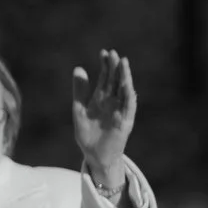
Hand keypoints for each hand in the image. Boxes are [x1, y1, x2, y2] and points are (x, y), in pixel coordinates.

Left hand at [71, 48, 135, 187]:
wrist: (94, 155)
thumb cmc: (87, 134)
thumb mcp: (79, 110)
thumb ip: (79, 91)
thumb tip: (78, 68)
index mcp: (101, 98)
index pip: (105, 77)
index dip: (105, 65)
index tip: (103, 52)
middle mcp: (112, 102)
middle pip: (115, 80)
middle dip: (115, 67)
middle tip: (113, 53)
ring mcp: (120, 110)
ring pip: (124, 90)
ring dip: (125, 77)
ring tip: (123, 64)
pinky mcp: (125, 121)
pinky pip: (129, 107)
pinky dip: (128, 96)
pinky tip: (127, 86)